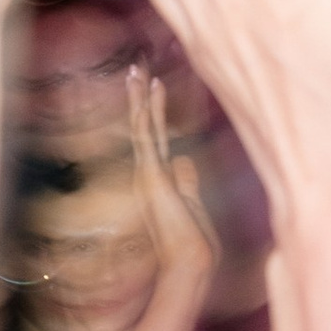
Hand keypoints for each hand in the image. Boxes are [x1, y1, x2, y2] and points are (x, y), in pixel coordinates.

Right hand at [125, 62, 216, 298]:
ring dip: (139, 96)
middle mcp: (148, 171)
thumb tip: (185, 160)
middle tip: (136, 68)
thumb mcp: (193, 203)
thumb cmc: (193, 241)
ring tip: (137, 69)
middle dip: (140, 96)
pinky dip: (146, 110)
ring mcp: (147, 171)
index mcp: (157, 178)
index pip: (153, 137)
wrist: (189, 262)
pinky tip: (148, 89)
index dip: (151, 111)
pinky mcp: (151, 173)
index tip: (150, 88)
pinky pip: (146, 134)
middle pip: (143, 126)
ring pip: (141, 125)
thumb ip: (187, 180)